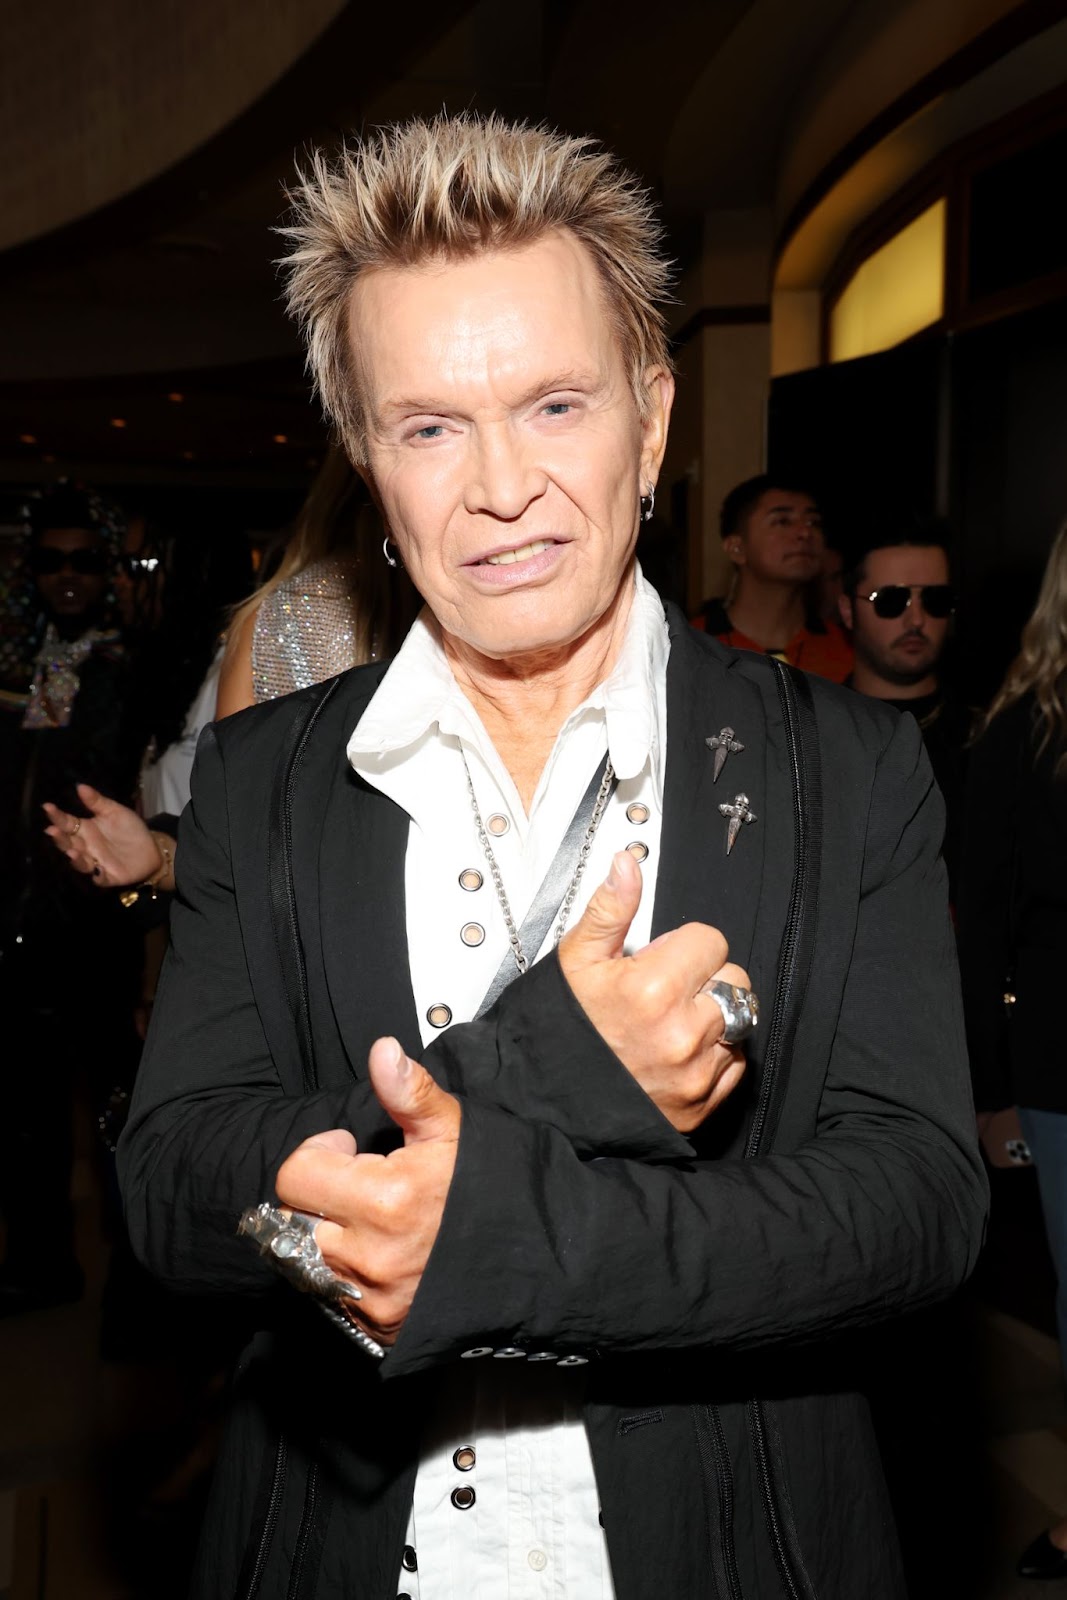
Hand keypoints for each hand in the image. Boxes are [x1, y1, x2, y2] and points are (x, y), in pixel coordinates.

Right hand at [43, 784, 162, 887]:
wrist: (152, 850)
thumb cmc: (130, 829)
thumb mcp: (115, 811)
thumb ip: (98, 802)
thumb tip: (80, 786)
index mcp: (86, 829)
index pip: (67, 823)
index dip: (56, 816)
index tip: (47, 807)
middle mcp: (86, 846)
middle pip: (68, 843)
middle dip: (59, 838)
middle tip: (52, 830)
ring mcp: (95, 862)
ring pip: (79, 862)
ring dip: (74, 858)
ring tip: (71, 851)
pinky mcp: (108, 876)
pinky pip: (99, 877)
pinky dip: (97, 875)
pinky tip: (96, 869)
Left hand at [275, 1037, 460, 1346]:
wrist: (528, 1260)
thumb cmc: (485, 1187)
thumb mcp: (452, 1130)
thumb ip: (409, 1092)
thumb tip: (382, 1051)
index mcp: (385, 1200)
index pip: (296, 1175)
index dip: (319, 1153)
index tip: (348, 1149)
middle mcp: (370, 1257)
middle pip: (291, 1219)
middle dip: (317, 1195)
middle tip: (358, 1184)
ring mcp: (371, 1298)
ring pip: (305, 1259)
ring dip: (326, 1234)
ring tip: (370, 1217)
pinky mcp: (376, 1326)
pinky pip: (329, 1294)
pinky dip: (342, 1271)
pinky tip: (378, 1251)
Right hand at [558, 849, 748, 1132]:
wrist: (544, 1103)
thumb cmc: (561, 1031)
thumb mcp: (576, 961)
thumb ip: (612, 909)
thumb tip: (628, 862)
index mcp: (654, 989)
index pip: (710, 941)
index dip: (683, 946)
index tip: (659, 961)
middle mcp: (683, 1033)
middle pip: (733, 980)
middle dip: (704, 979)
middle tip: (663, 993)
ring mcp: (695, 1072)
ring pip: (739, 1021)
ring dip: (713, 1018)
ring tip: (669, 1024)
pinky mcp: (702, 1103)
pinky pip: (735, 1064)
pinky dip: (714, 1056)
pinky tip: (676, 1054)